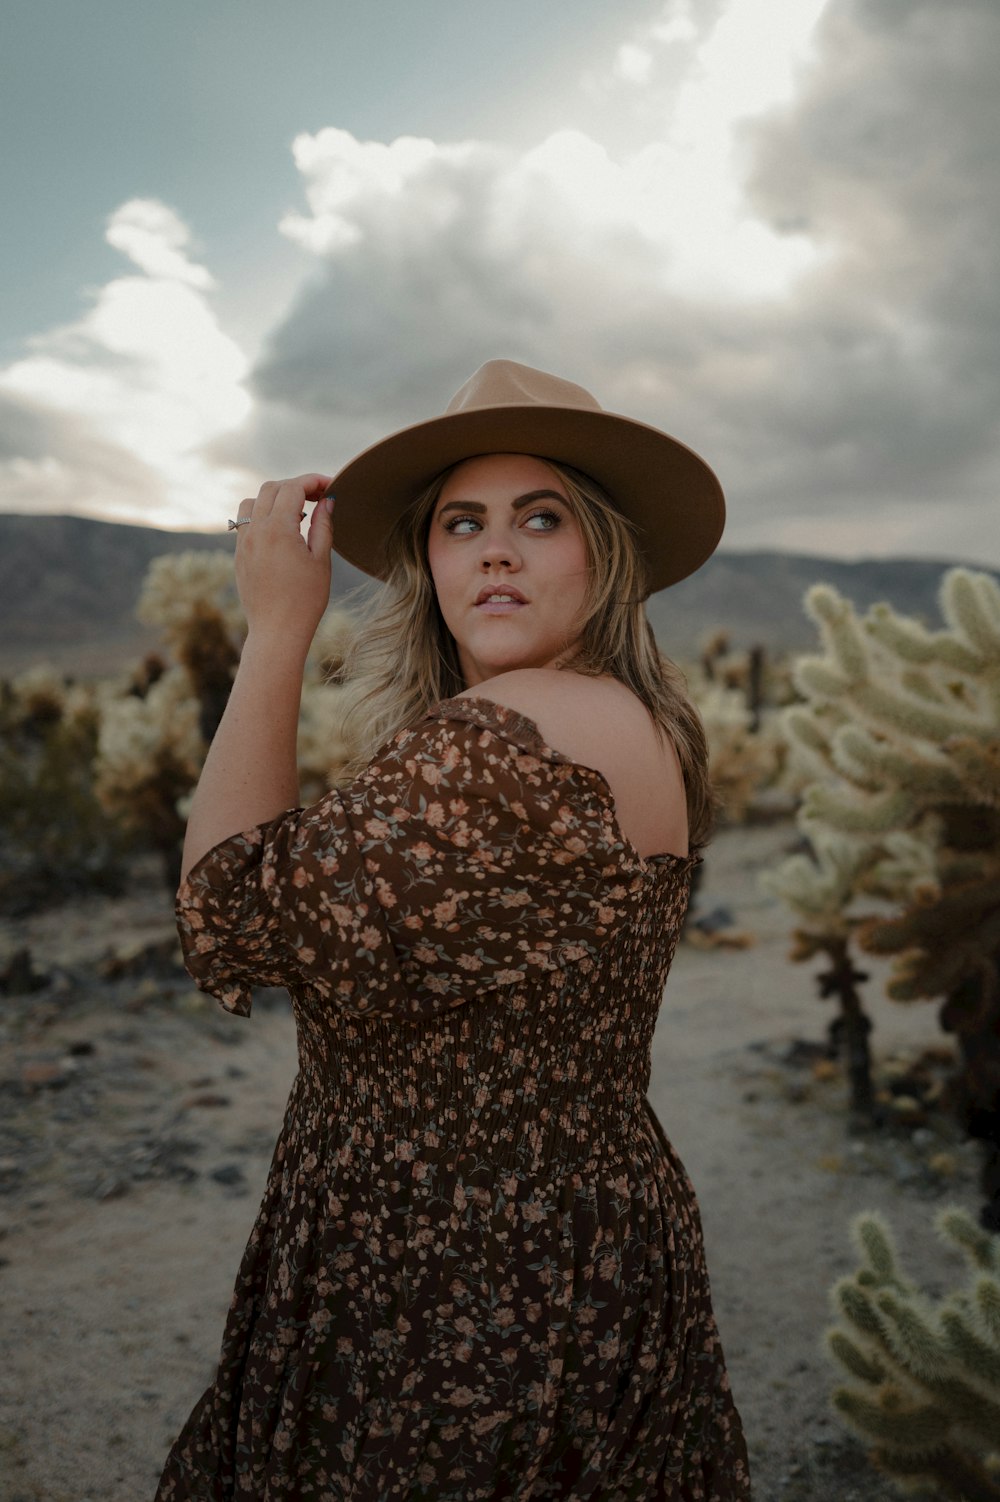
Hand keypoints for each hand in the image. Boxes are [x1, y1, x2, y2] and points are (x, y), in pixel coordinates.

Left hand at [232, 475, 334, 650]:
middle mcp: (256, 531)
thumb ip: (323, 525)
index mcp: (278, 529)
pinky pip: (245, 522)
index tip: (331, 485)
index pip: (293, 488)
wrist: (277, 631)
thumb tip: (327, 501)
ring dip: (274, 498)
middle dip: (296, 486)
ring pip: (252, 502)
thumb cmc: (305, 600)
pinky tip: (281, 530)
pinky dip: (262, 515)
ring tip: (296, 511)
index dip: (314, 481)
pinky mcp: (239, 555)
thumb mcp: (321, 560)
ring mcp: (243, 543)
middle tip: (318, 496)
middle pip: (272, 488)